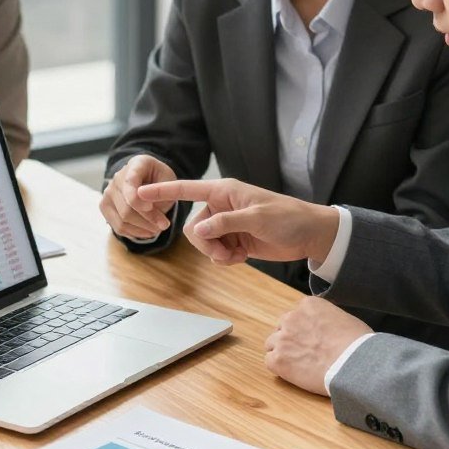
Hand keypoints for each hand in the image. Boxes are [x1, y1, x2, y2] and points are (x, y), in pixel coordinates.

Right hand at [100, 155, 176, 239]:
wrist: (145, 179)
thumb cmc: (159, 178)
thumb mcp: (168, 179)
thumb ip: (161, 193)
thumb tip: (148, 210)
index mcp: (136, 164)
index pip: (130, 182)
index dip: (137, 198)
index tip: (150, 207)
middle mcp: (117, 177)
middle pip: (127, 206)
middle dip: (148, 218)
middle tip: (165, 225)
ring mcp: (108, 193)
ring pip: (123, 219)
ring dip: (143, 228)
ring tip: (158, 229)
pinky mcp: (105, 207)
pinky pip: (118, 227)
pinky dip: (134, 233)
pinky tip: (147, 231)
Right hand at [137, 178, 338, 265]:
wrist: (310, 236)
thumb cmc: (288, 218)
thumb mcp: (258, 218)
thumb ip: (226, 223)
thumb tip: (198, 231)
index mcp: (224, 191)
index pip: (187, 189)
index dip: (162, 191)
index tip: (139, 192)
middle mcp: (221, 206)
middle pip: (192, 228)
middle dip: (205, 244)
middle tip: (224, 252)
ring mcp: (226, 225)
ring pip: (202, 243)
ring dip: (216, 254)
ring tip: (237, 255)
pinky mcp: (233, 241)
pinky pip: (215, 253)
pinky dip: (225, 259)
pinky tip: (242, 256)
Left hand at [264, 297, 372, 393]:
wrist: (354, 364)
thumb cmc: (357, 344)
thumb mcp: (344, 319)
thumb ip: (327, 318)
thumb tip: (327, 328)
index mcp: (308, 305)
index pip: (297, 314)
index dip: (303, 329)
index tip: (312, 339)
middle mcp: (292, 318)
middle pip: (282, 327)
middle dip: (291, 339)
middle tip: (305, 353)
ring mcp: (282, 338)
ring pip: (272, 344)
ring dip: (283, 352)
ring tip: (299, 365)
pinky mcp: (278, 359)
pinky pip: (270, 361)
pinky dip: (279, 368)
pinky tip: (294, 373)